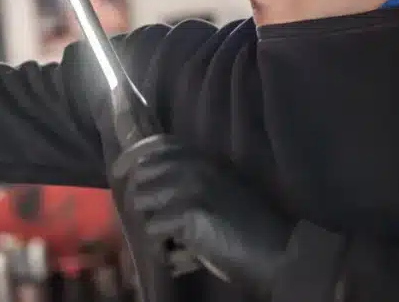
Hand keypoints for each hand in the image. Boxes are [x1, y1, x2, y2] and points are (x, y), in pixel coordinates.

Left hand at [111, 135, 294, 297]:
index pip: (155, 144)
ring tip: (178, 243)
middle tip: (161, 229)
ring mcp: (189, 185)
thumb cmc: (249, 226)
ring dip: (154, 231)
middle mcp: (194, 164)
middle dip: (143, 205)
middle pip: (140, 176)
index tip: (118, 170)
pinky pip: (154, 232)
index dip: (131, 155)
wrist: (279, 250)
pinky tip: (184, 256)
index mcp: (202, 157)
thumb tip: (143, 182)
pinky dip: (165, 250)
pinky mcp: (187, 211)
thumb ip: (186, 179)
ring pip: (142, 205)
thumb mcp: (219, 189)